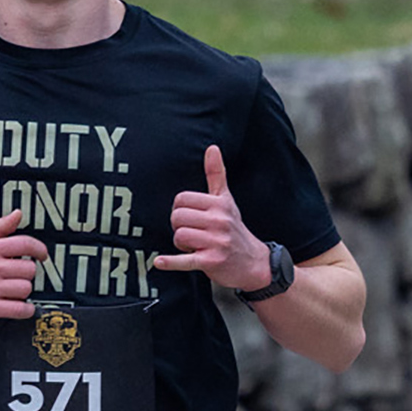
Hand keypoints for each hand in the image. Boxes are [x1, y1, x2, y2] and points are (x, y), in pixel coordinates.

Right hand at [0, 210, 45, 328]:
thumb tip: (17, 214)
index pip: (24, 244)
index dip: (39, 249)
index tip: (42, 255)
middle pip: (29, 269)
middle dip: (25, 274)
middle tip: (15, 277)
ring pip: (26, 289)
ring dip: (22, 292)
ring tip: (10, 292)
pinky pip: (20, 309)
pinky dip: (25, 310)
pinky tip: (19, 307)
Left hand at [156, 145, 273, 290]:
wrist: (252, 262)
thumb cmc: (234, 229)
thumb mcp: (227, 200)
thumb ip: (216, 174)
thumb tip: (212, 148)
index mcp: (219, 204)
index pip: (182, 199)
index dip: (180, 209)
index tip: (190, 218)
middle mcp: (219, 221)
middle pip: (177, 217)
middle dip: (179, 226)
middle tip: (191, 233)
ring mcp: (216, 241)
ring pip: (179, 235)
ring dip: (181, 244)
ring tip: (193, 245)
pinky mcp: (211, 261)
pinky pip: (185, 260)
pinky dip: (171, 262)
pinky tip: (159, 261)